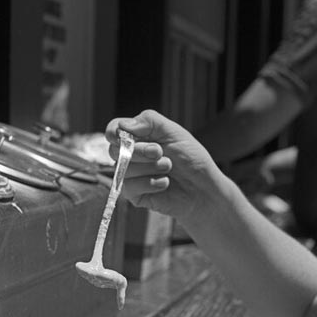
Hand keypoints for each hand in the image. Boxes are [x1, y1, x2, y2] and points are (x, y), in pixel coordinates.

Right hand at [104, 110, 228, 222]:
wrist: (203, 188)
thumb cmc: (191, 158)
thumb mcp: (174, 132)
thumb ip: (149, 121)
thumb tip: (122, 125)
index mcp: (137, 137)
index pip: (113, 130)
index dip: (114, 132)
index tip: (125, 136)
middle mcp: (130, 155)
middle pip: (114, 150)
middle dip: (140, 151)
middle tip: (160, 152)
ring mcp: (130, 175)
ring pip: (123, 169)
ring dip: (150, 167)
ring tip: (168, 168)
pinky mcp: (134, 194)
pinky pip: (129, 187)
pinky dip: (150, 183)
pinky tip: (166, 183)